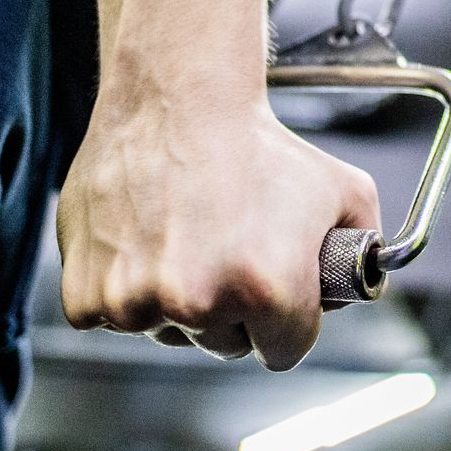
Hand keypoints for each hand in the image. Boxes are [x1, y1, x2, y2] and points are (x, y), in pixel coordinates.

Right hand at [56, 77, 380, 368]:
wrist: (179, 99)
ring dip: (176, 300)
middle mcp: (200, 303)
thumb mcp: (345, 191)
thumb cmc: (258, 143)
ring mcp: (137, 302)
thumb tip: (357, 287)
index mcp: (269, 289)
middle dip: (233, 309)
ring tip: (184, 235)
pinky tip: (142, 241)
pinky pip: (111, 319)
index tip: (274, 288)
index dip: (287, 318)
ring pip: (168, 332)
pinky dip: (121, 290)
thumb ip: (364, 250)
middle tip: (226, 248)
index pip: (285, 351)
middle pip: (226, 346)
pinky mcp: (86, 295)